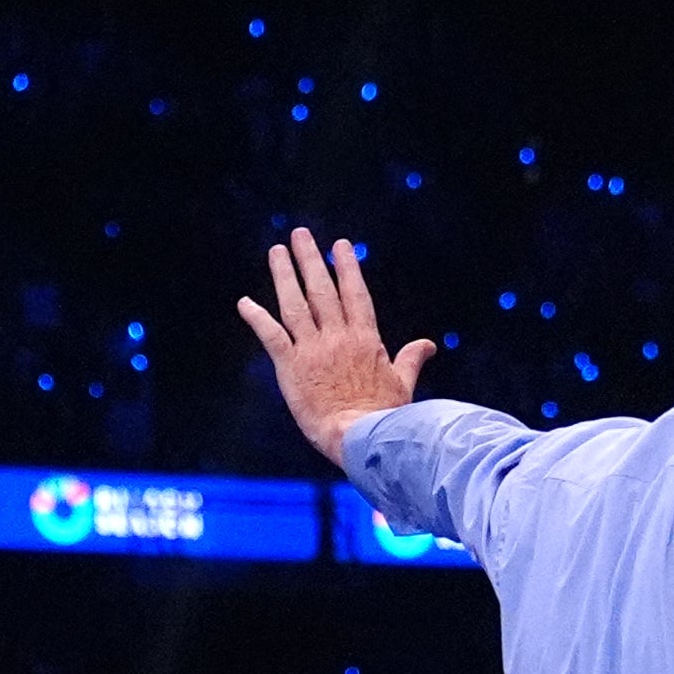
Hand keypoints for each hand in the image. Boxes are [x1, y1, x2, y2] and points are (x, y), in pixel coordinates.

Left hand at [239, 228, 433, 470]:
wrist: (360, 438)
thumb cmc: (385, 418)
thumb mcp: (403, 385)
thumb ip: (411, 359)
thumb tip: (428, 345)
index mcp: (365, 340)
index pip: (355, 293)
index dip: (347, 267)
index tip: (340, 245)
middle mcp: (337, 337)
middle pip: (321, 289)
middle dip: (310, 259)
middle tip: (300, 234)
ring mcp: (312, 350)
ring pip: (294, 304)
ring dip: (284, 275)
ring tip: (276, 251)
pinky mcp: (290, 367)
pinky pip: (270, 335)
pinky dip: (256, 317)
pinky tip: (244, 302)